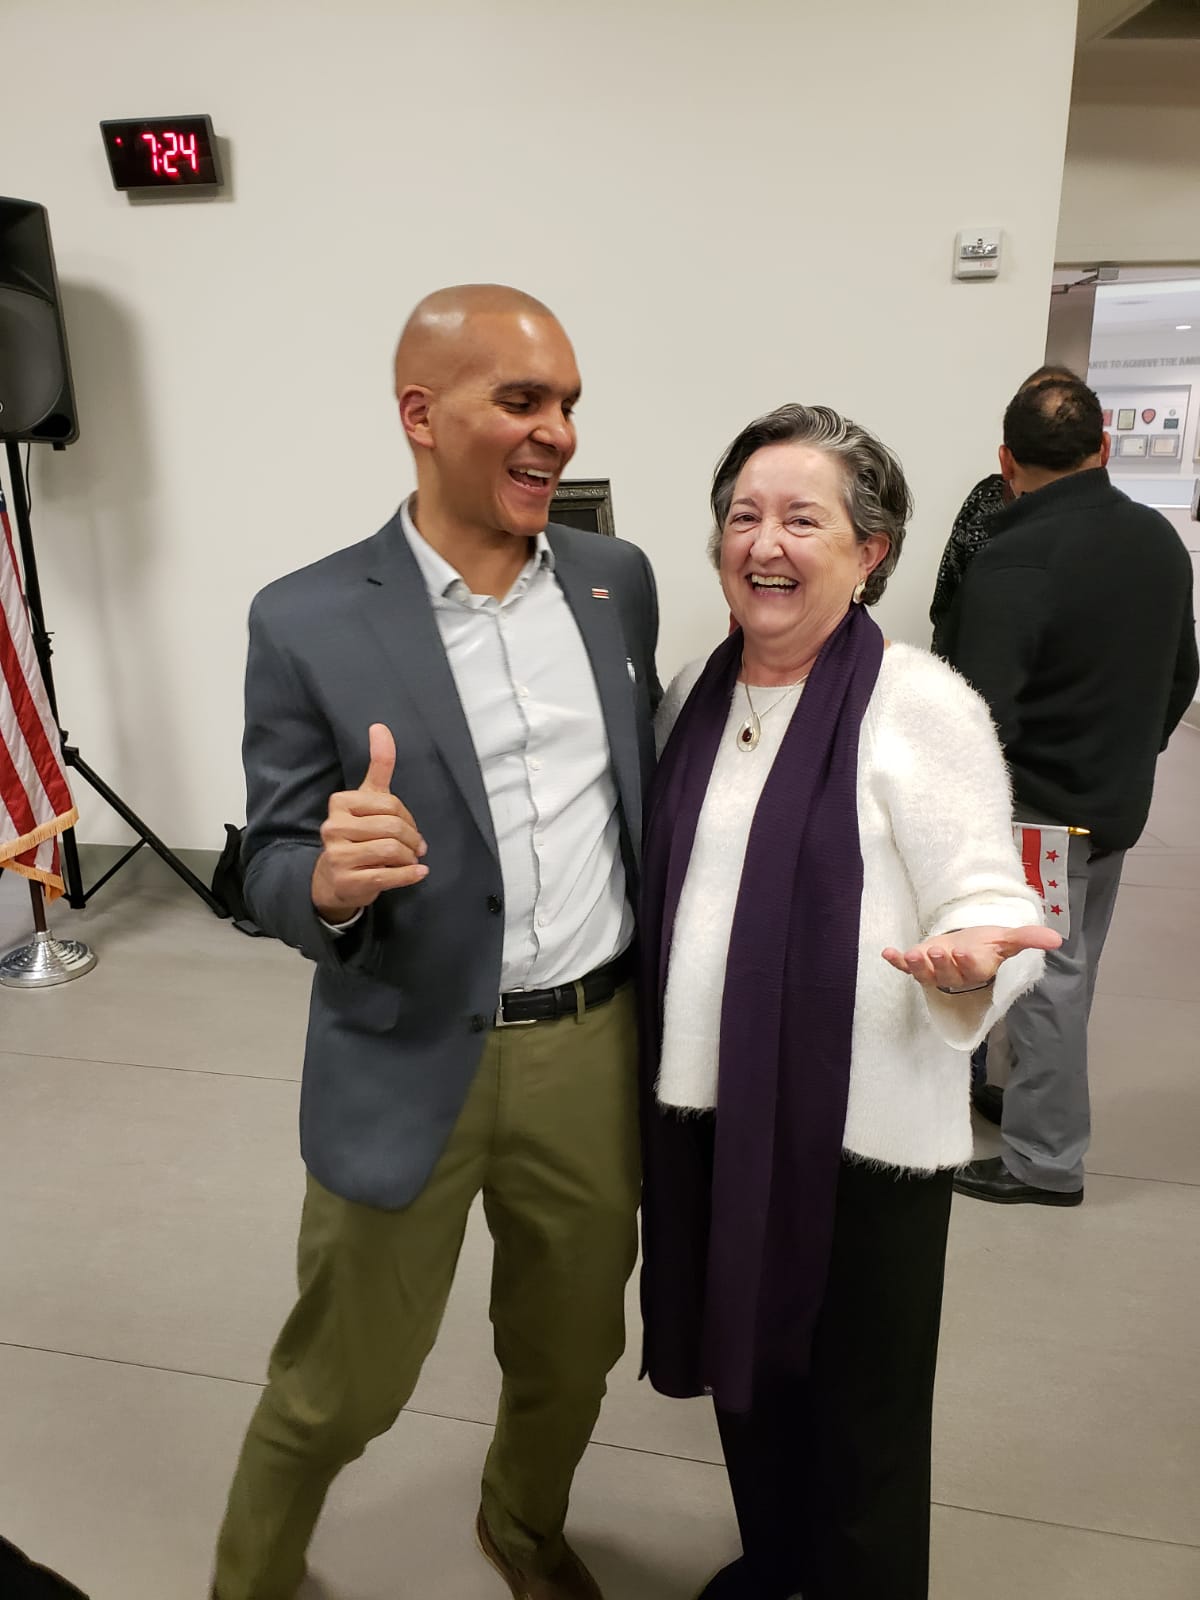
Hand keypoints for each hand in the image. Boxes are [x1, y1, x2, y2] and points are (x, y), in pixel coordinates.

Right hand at [311, 724, 427, 922]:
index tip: (409, 828)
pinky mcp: (346, 881)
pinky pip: (388, 875)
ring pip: (391, 850)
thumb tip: (380, 727)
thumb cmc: (358, 835)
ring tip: (411, 860)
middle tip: (417, 848)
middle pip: (392, 827)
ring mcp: (337, 855)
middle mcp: (333, 827)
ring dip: (410, 857)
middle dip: (412, 839)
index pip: (390, 804)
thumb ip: (378, 766)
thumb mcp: (368, 800)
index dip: (408, 818)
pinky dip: (409, 875)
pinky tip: (417, 873)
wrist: (336, 880)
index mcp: (340, 803)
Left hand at [881, 924, 1061, 992]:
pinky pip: (905, 967)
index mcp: (978, 968)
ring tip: (912, 954)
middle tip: (937, 950)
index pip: (975, 969)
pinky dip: (896, 961)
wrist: (965, 947)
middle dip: (942, 963)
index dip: (969, 962)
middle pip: (948, 974)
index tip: (965, 952)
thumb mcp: (1005, 938)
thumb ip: (1028, 938)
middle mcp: (954, 974)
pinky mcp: (918, 965)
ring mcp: (934, 971)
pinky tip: (886, 953)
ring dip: (917, 965)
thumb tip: (1058, 939)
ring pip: (925, 974)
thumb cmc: (985, 945)